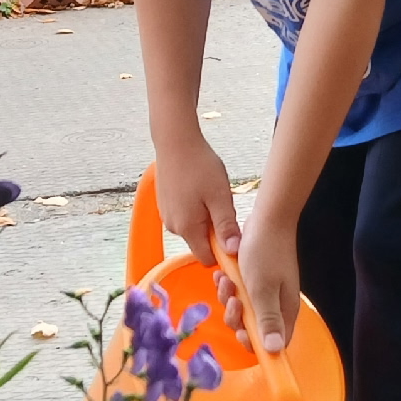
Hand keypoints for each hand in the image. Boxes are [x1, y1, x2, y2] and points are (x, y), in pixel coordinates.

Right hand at [154, 137, 238, 266]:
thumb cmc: (199, 165)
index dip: (223, 252)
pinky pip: (185, 217)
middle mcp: (173, 227)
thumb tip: (233, 252)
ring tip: (212, 194)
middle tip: (224, 206)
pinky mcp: (165, 205)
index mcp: (187, 228)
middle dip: (216, 232)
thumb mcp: (220, 196)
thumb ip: (226, 226)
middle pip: (201, 244)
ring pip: (194, 229)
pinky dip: (196, 210)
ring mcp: (167, 216)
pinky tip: (200, 189)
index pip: (207, 258)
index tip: (234, 235)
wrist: (175, 141)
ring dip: (206, 219)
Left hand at [218, 211, 300, 353]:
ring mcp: (266, 291)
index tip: (241, 331)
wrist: (267, 219)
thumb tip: (274, 351)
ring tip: (225, 279)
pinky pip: (239, 292)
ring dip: (229, 297)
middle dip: (236, 316)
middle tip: (233, 298)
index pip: (273, 343)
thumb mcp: (262, 290)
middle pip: (253, 327)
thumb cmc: (266, 253)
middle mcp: (277, 305)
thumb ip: (267, 320)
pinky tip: (222, 273)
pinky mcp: (255, 280)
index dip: (255, 343)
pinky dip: (229, 285)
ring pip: (243, 309)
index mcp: (284, 311)